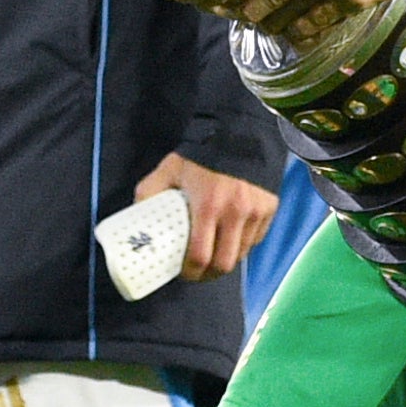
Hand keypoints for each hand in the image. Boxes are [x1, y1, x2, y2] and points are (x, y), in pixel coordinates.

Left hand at [136, 150, 275, 282]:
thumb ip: (149, 193)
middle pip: (224, 263)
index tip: (183, 273)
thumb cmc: (200, 153)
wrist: (238, 131)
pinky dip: (242, 245)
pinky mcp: (269, 209)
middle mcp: (235, 212)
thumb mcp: (168, 169)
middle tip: (198, 272)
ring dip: (226, 261)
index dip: (190, 272)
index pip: (200, 256)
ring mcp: (255, 212)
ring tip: (213, 258)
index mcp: (208, 206)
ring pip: (242, 254)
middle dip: (209, 275)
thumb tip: (136, 219)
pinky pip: (255, 239)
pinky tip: (230, 240)